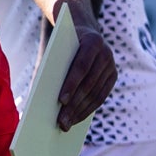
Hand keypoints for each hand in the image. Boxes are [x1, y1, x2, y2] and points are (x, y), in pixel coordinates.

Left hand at [49, 9, 117, 130]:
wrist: (83, 30)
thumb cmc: (62, 43)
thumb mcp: (57, 50)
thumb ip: (52, 67)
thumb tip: (42, 97)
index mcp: (92, 41)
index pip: (81, 66)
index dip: (71, 84)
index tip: (60, 101)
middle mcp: (106, 53)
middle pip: (89, 84)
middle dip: (74, 105)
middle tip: (61, 122)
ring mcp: (112, 65)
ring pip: (96, 93)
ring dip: (81, 111)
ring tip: (66, 124)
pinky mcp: (113, 76)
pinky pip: (101, 96)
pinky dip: (88, 109)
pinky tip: (77, 118)